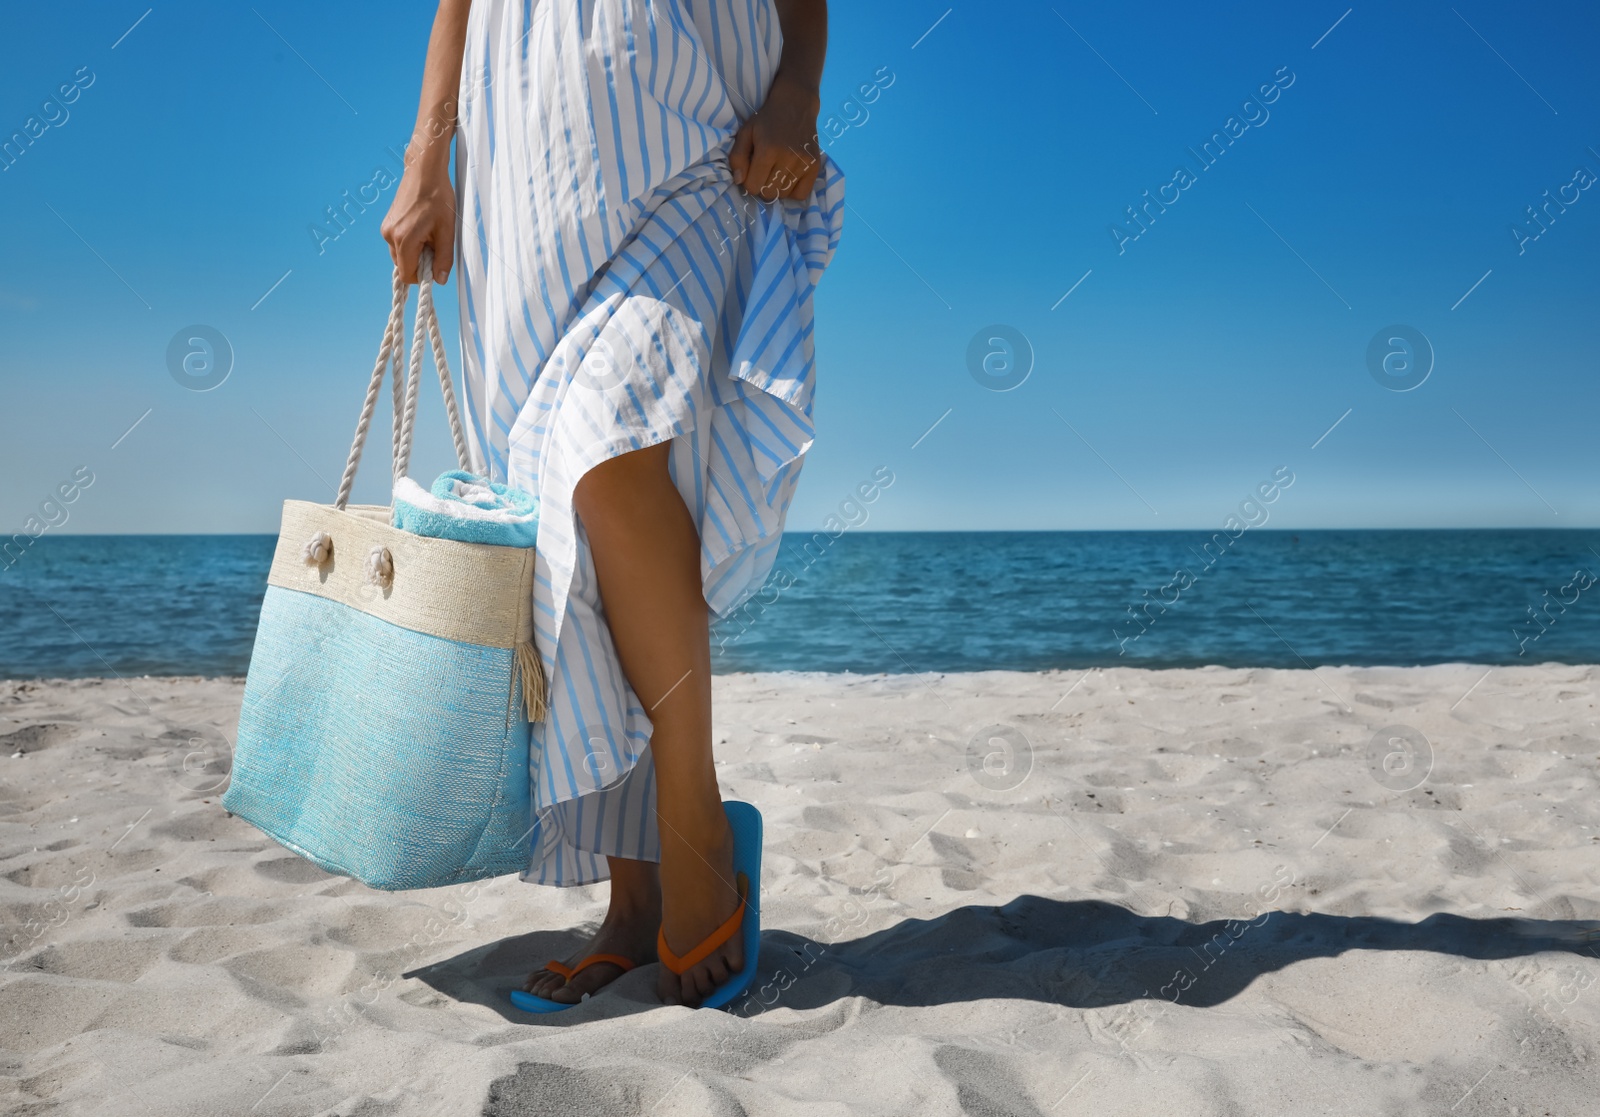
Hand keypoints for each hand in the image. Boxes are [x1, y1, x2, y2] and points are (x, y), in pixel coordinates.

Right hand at [380, 165, 455, 283]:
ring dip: (415, 253)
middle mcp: (390, 236)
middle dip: (419, 263)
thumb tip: (440, 280)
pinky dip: (409, 243)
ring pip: (400, 255)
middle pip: (403, 266)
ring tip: (428, 233)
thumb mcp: (447, 230)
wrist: (424, 172)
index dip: (422, 277)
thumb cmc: (438, 198)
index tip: (434, 265)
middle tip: (434, 244)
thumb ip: (443, 258)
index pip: (407, 275)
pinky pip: (398, 244)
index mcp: (404, 239)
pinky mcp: (387, 224)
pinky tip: (421, 227)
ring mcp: (386, 229)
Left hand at [729, 73, 822, 201]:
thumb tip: (739, 181)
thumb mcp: (746, 132)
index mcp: (767, 150)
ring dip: (776, 188)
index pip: (753, 186)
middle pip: (768, 193)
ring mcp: (803, 163)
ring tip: (776, 172)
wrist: (796, 105)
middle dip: (762, 185)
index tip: (752, 170)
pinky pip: (801, 194)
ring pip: (783, 195)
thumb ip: (737, 157)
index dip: (749, 181)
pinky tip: (788, 178)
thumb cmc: (767, 119)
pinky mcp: (815, 166)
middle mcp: (787, 158)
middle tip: (764, 171)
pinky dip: (792, 191)